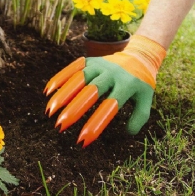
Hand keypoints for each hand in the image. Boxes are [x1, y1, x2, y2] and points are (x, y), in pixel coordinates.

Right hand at [44, 35, 165, 146]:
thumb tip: (127, 133)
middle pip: (91, 91)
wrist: (138, 56)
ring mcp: (99, 65)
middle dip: (75, 109)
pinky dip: (60, 79)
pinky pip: (72, 69)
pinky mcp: (89, 60)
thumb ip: (140, 117)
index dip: (96, 123)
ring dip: (63, 95)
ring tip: (49, 112)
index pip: (110, 106)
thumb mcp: (146, 99)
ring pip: (79, 79)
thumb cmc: (140, 83)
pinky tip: (48, 91)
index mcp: (126, 84)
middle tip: (60, 126)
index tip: (83, 139)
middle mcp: (111, 73)